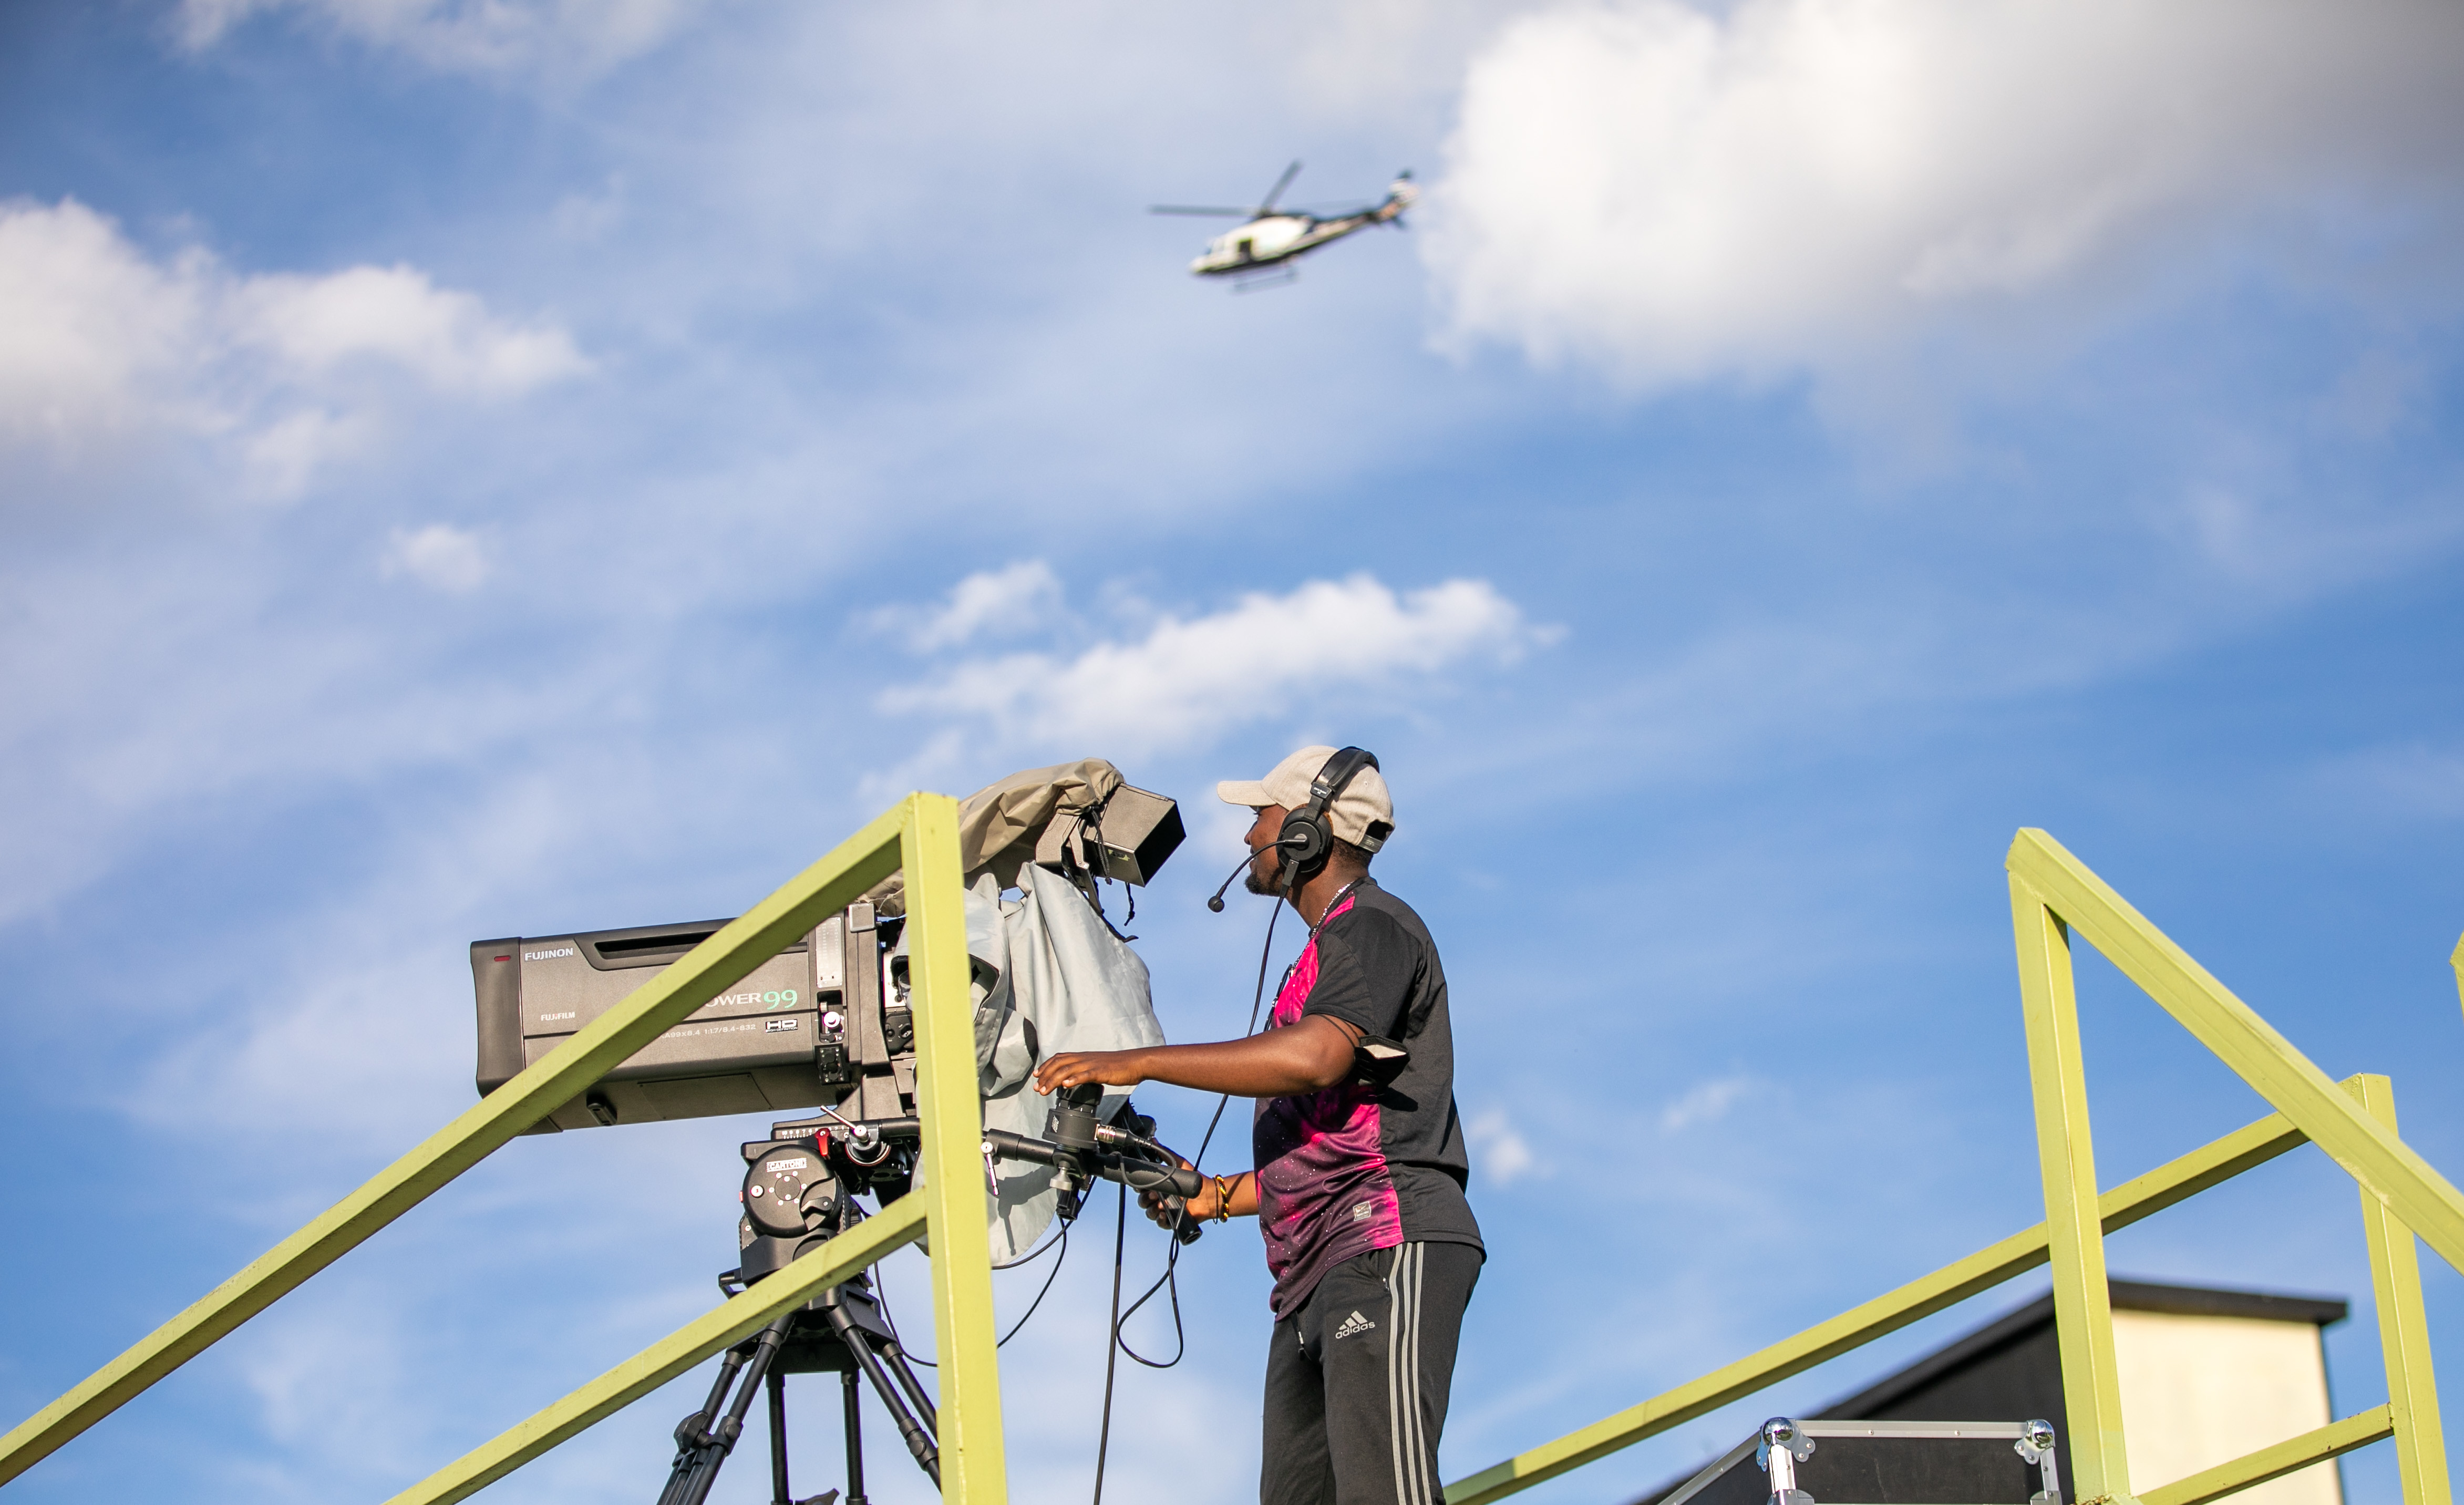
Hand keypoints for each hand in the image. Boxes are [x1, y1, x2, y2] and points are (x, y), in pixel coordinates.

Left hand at [1032, 1049, 1146, 1095]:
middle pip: (1059, 1064)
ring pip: (1067, 1070)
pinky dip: (1073, 1079)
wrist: (1135, 1063)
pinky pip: (1085, 1075)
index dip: (1046, 1066)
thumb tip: (1071, 1079)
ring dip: (1053, 1080)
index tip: (1036, 1075)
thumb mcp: (1096, 1066)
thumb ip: (1084, 1071)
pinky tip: (1066, 1085)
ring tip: (1044, 1090)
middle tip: (1036, 1087)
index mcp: (1083, 1057)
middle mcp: (1084, 1058)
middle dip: (1045, 1075)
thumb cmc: (1118, 1066)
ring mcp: (1092, 1064)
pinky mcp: (1101, 1071)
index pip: (1059, 1058)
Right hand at [1139, 1158, 1207, 1229]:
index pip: (1142, 1189)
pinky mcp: (1171, 1221)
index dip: (1139, 1188)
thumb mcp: (1179, 1163)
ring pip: (1149, 1213)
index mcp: (1159, 1187)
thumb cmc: (1194, 1178)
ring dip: (1152, 1209)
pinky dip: (1160, 1219)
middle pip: (1143, 1202)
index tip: (1141, 1185)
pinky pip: (1160, 1223)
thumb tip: (1154, 1140)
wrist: (1208, 1194)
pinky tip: (1164, 1213)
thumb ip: (1165, 1153)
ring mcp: (1165, 1210)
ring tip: (1162, 1204)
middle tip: (1154, 1194)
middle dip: (1145, 1199)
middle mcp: (1160, 1199)